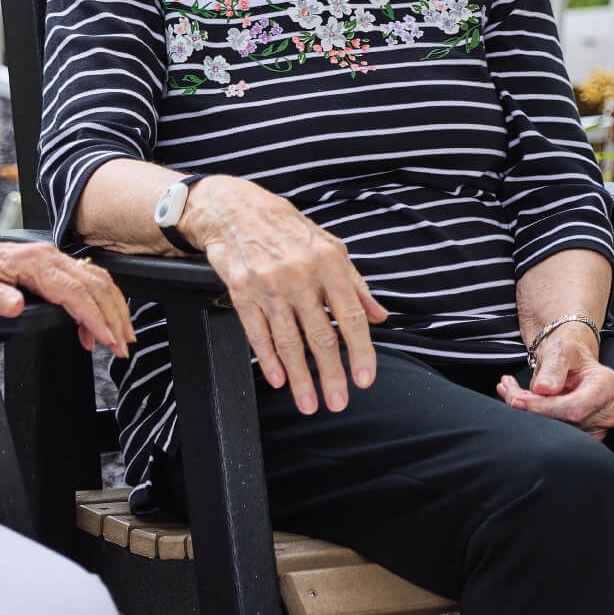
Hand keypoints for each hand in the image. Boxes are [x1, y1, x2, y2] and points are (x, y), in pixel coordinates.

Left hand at [0, 234, 134, 357]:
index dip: (96, 317)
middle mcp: (44, 257)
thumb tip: (15, 306)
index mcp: (31, 262)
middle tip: (123, 346)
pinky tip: (95, 324)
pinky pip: (83, 280)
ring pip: (93, 281)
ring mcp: (47, 260)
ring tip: (119, 337)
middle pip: (93, 286)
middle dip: (113, 317)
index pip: (75, 291)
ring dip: (111, 308)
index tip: (109, 339)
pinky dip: (98, 301)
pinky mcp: (45, 266)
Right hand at [182, 176, 388, 414]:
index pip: (350, 316)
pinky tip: (279, 379)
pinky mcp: (241, 291)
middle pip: (319, 335)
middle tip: (338, 402)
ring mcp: (268, 285)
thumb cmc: (287, 229)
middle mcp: (299, 274)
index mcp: (328, 262)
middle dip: (330, 375)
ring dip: (300, 378)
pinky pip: (257, 333)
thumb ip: (355, 285)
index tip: (364, 379)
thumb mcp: (330, 248)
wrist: (235, 210)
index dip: (360, 351)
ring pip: (288, 341)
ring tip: (309, 404)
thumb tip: (378, 316)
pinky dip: (269, 359)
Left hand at [497, 328, 613, 439]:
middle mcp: (608, 409)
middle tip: (506, 389)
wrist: (570, 357)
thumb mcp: (560, 350)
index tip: (516, 400)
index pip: (575, 407)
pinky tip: (520, 399)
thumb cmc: (568, 349)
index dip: (544, 407)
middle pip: (566, 421)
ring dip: (528, 412)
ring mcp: (598, 424)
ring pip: (558, 429)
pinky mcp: (585, 432)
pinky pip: (557, 431)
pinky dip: (534, 417)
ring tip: (510, 390)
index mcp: (607, 385)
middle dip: (531, 408)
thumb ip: (553, 369)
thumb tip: (543, 389)